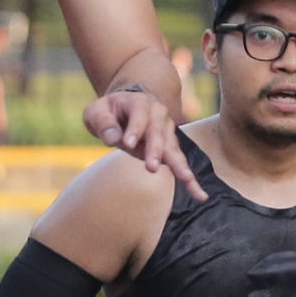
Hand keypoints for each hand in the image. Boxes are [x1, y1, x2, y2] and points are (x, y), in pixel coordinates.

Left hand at [86, 83, 205, 199]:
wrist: (129, 108)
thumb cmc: (110, 111)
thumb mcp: (96, 111)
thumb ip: (102, 122)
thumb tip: (112, 138)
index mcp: (140, 102)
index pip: (139, 114)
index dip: (134, 129)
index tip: (127, 144)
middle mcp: (158, 115)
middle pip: (158, 133)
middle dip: (155, 150)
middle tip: (151, 167)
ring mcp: (167, 131)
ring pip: (173, 149)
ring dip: (179, 165)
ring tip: (187, 179)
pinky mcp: (170, 147)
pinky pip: (180, 163)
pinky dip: (189, 179)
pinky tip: (199, 194)